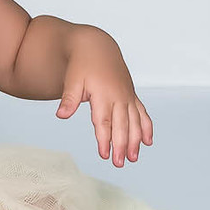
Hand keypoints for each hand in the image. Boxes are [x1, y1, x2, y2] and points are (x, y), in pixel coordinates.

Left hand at [55, 31, 152, 167]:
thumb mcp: (72, 79)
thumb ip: (69, 99)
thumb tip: (61, 115)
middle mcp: (118, 96)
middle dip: (121, 145)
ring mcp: (127, 96)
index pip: (104, 121)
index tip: (104, 155)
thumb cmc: (82, 64)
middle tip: (119, 163)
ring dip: (135, 140)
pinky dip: (146, 127)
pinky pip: (142, 113)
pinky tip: (148, 142)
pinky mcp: (131, 95)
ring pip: (134, 122)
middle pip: (121, 125)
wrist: (96, 46)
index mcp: (103, 94)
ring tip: (133, 158)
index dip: (104, 139)